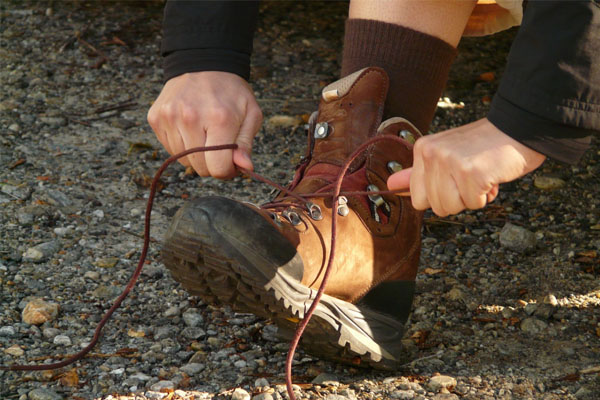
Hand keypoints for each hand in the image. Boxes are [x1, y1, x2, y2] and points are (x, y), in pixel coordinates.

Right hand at [147, 71, 262, 177]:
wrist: (204, 63)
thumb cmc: (231, 92)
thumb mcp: (251, 114)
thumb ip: (246, 144)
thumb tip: (244, 168)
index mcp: (219, 119)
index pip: (217, 167)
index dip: (227, 171)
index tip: (231, 163)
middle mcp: (190, 118)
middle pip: (200, 168)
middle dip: (212, 163)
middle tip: (219, 145)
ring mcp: (169, 117)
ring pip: (184, 160)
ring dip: (196, 154)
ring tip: (204, 133)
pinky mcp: (155, 117)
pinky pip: (170, 149)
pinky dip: (182, 145)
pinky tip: (190, 128)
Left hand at [387, 118, 545, 216]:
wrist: (519, 129)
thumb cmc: (483, 146)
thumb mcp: (446, 156)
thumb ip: (418, 174)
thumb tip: (390, 186)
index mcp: (423, 149)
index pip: (418, 198)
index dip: (441, 195)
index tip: (455, 177)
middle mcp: (432, 153)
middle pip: (436, 206)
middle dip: (458, 198)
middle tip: (471, 174)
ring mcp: (450, 162)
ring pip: (452, 207)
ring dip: (472, 198)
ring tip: (481, 174)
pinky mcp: (471, 172)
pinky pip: (474, 204)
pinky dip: (487, 195)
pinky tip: (492, 175)